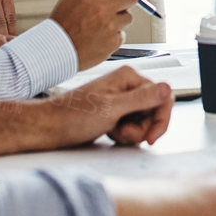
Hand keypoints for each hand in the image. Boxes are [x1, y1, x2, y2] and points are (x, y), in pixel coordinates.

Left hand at [43, 66, 173, 148]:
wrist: (48, 129)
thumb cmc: (72, 116)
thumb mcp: (111, 109)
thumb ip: (142, 99)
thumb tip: (168, 88)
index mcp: (129, 77)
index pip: (162, 96)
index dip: (161, 118)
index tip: (152, 137)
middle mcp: (127, 86)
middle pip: (154, 110)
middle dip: (142, 127)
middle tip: (124, 133)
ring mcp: (121, 100)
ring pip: (144, 120)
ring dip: (132, 132)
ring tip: (113, 132)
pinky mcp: (115, 113)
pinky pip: (133, 125)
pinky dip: (124, 134)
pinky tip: (110, 133)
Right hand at [48, 0, 141, 68]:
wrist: (55, 50)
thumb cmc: (61, 24)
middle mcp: (102, 8)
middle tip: (121, 2)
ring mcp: (109, 26)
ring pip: (127, 17)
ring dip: (118, 19)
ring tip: (101, 25)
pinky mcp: (113, 42)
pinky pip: (121, 35)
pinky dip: (113, 36)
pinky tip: (98, 37)